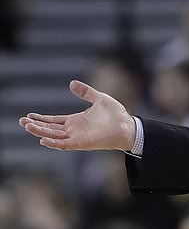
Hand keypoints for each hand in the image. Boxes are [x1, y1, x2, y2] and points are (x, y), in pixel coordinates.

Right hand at [19, 80, 135, 151]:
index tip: (29, 115)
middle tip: (21, 121)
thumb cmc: (116, 115)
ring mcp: (77, 137)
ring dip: (40, 132)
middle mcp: (74, 130)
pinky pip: (64, 145)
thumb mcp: (99, 98)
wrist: (128, 125)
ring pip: (53, 136)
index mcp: (76, 121)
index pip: (54, 121)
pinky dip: (53, 143)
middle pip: (50, 129)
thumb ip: (85, 92)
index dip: (41, 119)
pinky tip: (42, 139)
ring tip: (27, 126)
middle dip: (35, 126)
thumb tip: (72, 83)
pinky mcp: (82, 143)